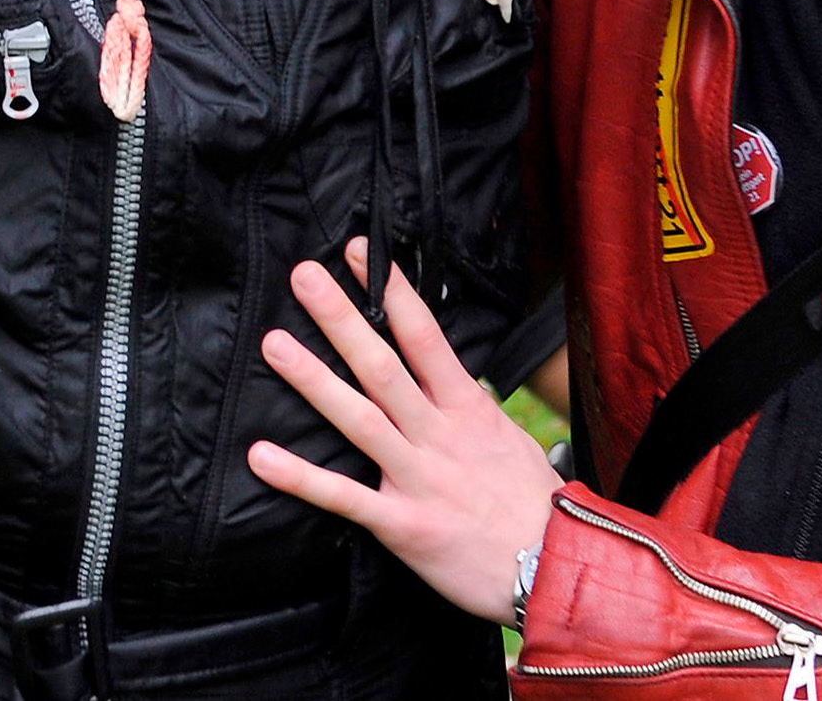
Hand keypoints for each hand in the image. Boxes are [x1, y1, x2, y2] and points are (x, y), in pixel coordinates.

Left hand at [247, 239, 561, 624]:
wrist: (559, 569)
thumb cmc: (531, 504)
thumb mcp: (505, 437)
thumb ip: (464, 405)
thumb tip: (436, 372)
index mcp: (467, 409)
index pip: (425, 337)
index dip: (390, 292)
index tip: (357, 253)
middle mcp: (439, 435)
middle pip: (384, 366)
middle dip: (342, 319)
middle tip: (304, 276)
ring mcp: (420, 478)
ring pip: (360, 419)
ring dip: (314, 380)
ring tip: (274, 344)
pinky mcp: (404, 525)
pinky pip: (345, 498)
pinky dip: (302, 477)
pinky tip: (262, 456)